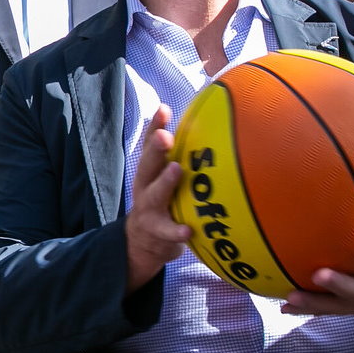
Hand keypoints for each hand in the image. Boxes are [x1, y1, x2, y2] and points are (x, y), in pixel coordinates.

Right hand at [126, 105, 190, 291]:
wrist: (143, 243)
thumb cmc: (163, 203)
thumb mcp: (165, 180)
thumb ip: (179, 159)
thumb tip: (210, 127)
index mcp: (150, 171)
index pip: (150, 145)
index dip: (155, 126)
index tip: (164, 110)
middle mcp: (145, 186)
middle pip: (148, 165)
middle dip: (156, 149)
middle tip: (166, 136)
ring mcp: (149, 209)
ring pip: (154, 195)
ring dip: (165, 183)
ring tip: (176, 170)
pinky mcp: (157, 232)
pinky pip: (168, 231)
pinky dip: (177, 231)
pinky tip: (189, 230)